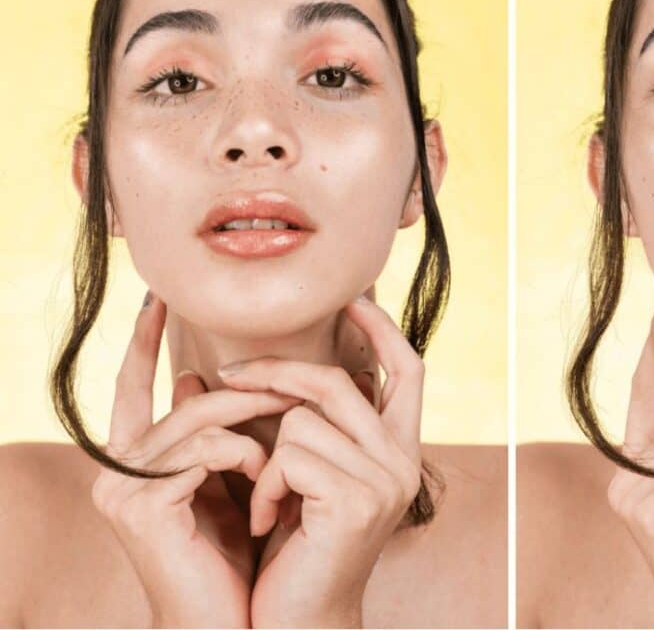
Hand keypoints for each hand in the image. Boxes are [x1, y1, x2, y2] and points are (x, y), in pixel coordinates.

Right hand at [91, 291, 302, 626]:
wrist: (235, 622)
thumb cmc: (238, 553)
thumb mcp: (228, 480)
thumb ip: (216, 432)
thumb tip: (199, 378)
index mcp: (136, 460)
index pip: (131, 386)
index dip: (141, 341)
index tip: (159, 299)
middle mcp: (117, 469)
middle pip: (185, 399)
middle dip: (245, 386)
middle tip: (293, 380)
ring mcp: (122, 487)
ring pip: (198, 416)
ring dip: (254, 418)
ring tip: (291, 427)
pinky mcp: (139, 505)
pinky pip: (203, 448)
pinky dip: (241, 453)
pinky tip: (264, 473)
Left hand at [218, 296, 423, 627]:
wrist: (297, 622)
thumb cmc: (296, 547)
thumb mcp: (307, 474)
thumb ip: (307, 423)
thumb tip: (263, 366)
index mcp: (398, 449)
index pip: (408, 371)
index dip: (383, 330)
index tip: (354, 299)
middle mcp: (403, 461)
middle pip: (340, 382)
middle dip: (278, 373)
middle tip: (228, 376)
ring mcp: (386, 480)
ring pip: (305, 418)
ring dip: (265, 454)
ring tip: (264, 496)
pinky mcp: (357, 500)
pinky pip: (290, 454)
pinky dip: (265, 484)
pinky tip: (268, 520)